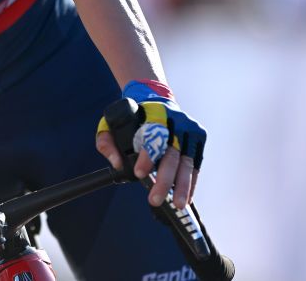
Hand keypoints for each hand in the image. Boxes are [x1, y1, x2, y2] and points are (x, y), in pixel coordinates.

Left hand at [96, 80, 205, 210]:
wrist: (156, 101)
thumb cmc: (132, 117)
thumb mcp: (111, 122)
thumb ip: (106, 142)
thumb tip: (117, 164)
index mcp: (154, 113)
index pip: (153, 135)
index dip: (147, 156)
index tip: (138, 173)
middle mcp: (176, 120)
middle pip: (172, 153)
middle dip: (164, 179)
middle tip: (154, 199)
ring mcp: (190, 129)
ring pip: (186, 161)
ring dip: (182, 185)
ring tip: (176, 204)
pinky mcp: (199, 138)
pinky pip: (195, 164)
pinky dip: (191, 182)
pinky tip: (186, 197)